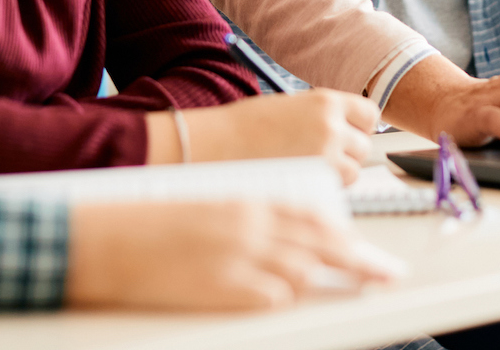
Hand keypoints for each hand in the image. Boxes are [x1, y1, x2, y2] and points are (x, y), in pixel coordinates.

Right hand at [65, 201, 394, 309]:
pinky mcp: (225, 288)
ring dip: (329, 277)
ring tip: (359, 284)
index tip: (366, 243)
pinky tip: (287, 297)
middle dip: (361, 259)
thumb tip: (286, 237)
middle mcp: (251, 227)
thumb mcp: (211, 209)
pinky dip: (283, 297)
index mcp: (248, 202)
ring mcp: (239, 258)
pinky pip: (271, 295)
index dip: (343, 231)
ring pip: (304, 268)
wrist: (110, 237)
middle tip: (389, 272)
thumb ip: (251, 220)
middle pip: (322, 244)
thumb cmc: (155, 221)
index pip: (311, 214)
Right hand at [148, 90, 377, 182]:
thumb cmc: (245, 127)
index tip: (349, 133)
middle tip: (321, 156)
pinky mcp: (314, 180)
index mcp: (325, 101)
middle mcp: (331, 125)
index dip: (359, 127)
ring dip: (338, 173)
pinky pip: (337, 189)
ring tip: (306, 168)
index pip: (369, 114)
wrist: (217, 144)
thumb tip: (344, 133)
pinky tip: (300, 180)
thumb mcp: (291, 107)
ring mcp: (325, 155)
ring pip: (354, 171)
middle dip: (347, 153)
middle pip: (364, 145)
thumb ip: (321, 118)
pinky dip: (325, 188)